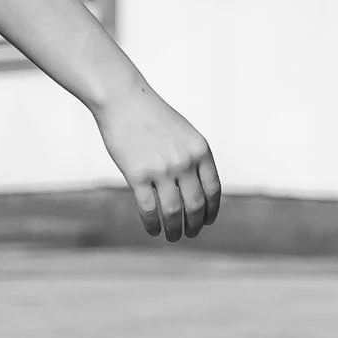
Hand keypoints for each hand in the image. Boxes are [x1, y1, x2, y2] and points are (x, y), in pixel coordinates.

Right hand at [95, 85, 222, 241]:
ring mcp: (161, 169)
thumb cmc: (153, 117)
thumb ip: (193, 158)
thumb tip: (199, 191)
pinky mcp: (137, 175)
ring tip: (173, 237)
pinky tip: (153, 230)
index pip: (213, 190)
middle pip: (195, 205)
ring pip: (173, 212)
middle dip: (195, 225)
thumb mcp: (184, 134)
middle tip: (191, 234)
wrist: (124, 100)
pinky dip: (152, 224)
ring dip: (175, 230)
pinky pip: (149, 209)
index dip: (212, 211)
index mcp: (200, 150)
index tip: (208, 221)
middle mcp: (184, 162)